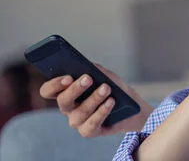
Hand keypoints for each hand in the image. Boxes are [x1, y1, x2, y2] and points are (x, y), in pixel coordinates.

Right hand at [39, 64, 153, 136]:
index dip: (54, 84)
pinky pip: (92, 124)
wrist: (130, 108)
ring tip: (106, 88)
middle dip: (75, 89)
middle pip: (63, 101)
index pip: (48, 90)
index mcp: (65, 92)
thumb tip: (89, 66)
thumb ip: (96, 70)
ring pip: (80, 112)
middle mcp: (68, 108)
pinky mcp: (88, 131)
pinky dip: (102, 111)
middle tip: (88, 78)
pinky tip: (110, 102)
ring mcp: (77, 121)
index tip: (68, 77)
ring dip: (94, 98)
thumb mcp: (106, 76)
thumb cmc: (113, 88)